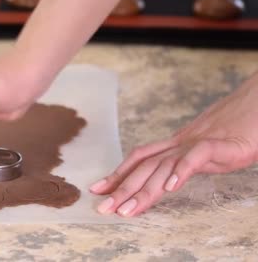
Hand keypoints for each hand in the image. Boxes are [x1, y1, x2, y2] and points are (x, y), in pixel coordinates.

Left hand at [90, 73, 257, 216]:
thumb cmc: (238, 126)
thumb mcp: (207, 148)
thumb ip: (188, 161)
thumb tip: (171, 175)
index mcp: (176, 144)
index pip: (140, 159)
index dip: (118, 174)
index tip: (98, 189)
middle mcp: (181, 142)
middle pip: (145, 166)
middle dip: (121, 189)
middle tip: (103, 208)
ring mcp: (198, 141)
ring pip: (163, 166)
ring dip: (144, 190)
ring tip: (128, 209)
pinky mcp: (220, 144)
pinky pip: (196, 157)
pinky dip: (181, 171)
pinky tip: (170, 188)